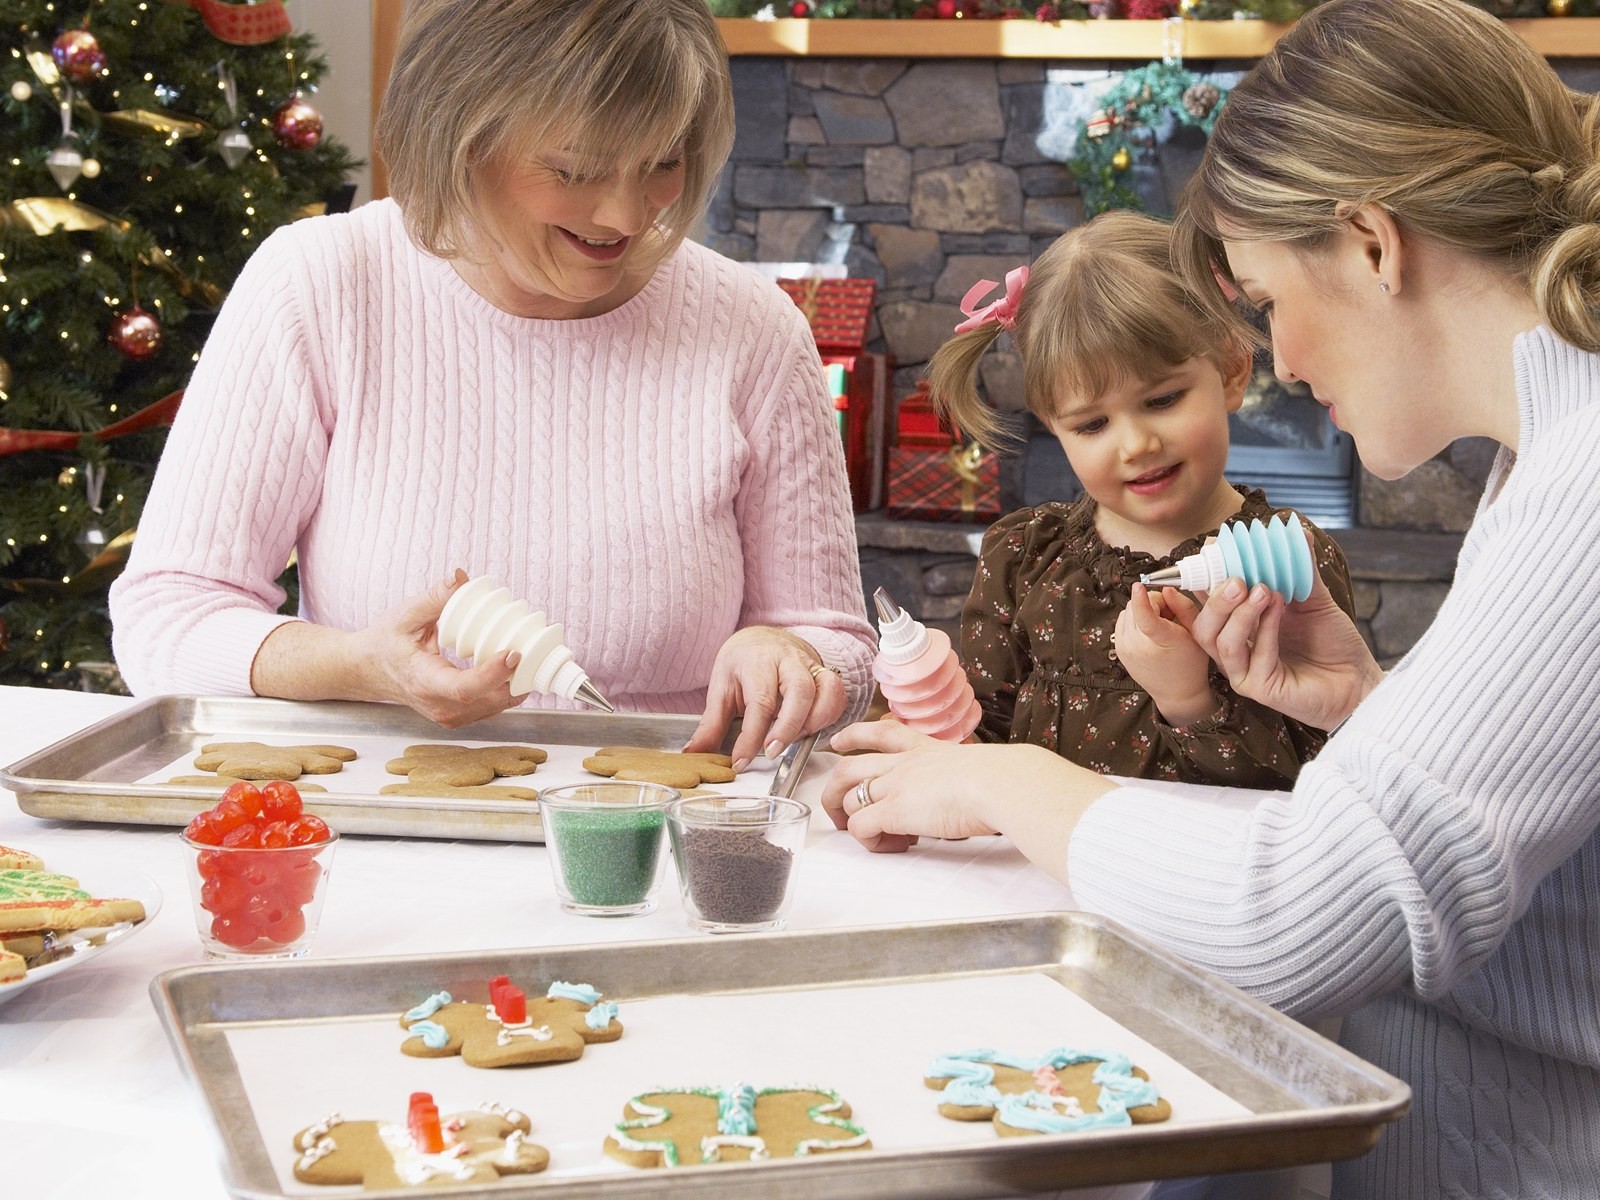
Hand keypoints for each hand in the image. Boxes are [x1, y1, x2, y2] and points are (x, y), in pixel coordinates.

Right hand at [352, 569, 528, 727]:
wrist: (368, 671)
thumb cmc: (385, 644)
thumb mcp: (404, 615)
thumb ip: (435, 598)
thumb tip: (461, 578)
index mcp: (423, 681)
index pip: (463, 688)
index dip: (492, 674)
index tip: (513, 653)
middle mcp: (439, 705)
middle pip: (489, 699)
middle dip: (517, 675)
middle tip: (533, 645)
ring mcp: (450, 715)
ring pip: (496, 706)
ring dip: (517, 682)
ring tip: (530, 651)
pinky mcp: (459, 716)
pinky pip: (493, 706)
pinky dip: (509, 687)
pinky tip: (517, 664)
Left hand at [683, 625, 847, 768]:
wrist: (763, 639)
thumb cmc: (743, 664)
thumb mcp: (721, 689)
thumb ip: (711, 724)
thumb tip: (693, 754)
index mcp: (757, 661)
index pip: (759, 701)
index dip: (751, 737)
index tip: (741, 761)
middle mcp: (788, 660)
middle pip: (799, 692)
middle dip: (788, 727)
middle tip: (771, 752)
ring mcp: (810, 666)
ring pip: (825, 691)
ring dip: (813, 722)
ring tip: (792, 741)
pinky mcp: (825, 674)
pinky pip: (837, 695)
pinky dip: (828, 716)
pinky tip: (809, 730)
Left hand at [820, 721, 1112, 870]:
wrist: (1003, 784)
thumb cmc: (1004, 781)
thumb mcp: (980, 768)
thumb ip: (966, 779)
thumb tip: (974, 797)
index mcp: (926, 748)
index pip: (882, 732)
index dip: (854, 736)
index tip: (840, 742)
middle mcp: (904, 762)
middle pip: (848, 765)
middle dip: (833, 787)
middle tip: (836, 806)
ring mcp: (895, 784)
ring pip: (845, 792)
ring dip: (841, 813)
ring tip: (851, 830)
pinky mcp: (893, 810)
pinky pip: (861, 825)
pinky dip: (866, 839)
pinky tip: (888, 845)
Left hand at [1114, 584, 1212, 724]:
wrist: (1177, 693)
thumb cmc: (1191, 663)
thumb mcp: (1197, 633)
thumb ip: (1183, 607)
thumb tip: (1166, 589)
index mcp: (1162, 642)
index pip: (1146, 617)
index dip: (1142, 598)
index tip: (1139, 586)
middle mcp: (1138, 646)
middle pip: (1136, 605)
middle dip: (1153, 603)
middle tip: (1168, 615)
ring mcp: (1125, 648)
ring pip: (1127, 610)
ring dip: (1143, 610)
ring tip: (1160, 625)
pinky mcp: (1118, 649)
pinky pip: (1122, 621)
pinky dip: (1134, 619)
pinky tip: (1149, 631)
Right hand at [1176, 553, 1382, 731]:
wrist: (1358, 679)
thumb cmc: (1332, 643)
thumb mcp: (1314, 599)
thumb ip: (1300, 570)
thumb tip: (1297, 532)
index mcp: (1240, 627)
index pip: (1208, 603)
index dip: (1202, 578)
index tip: (1210, 550)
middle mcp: (1237, 649)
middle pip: (1204, 626)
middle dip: (1215, 599)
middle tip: (1238, 577)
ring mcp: (1245, 671)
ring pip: (1221, 643)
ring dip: (1238, 614)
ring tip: (1264, 590)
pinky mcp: (1261, 689)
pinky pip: (1253, 659)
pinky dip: (1265, 631)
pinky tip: (1280, 609)